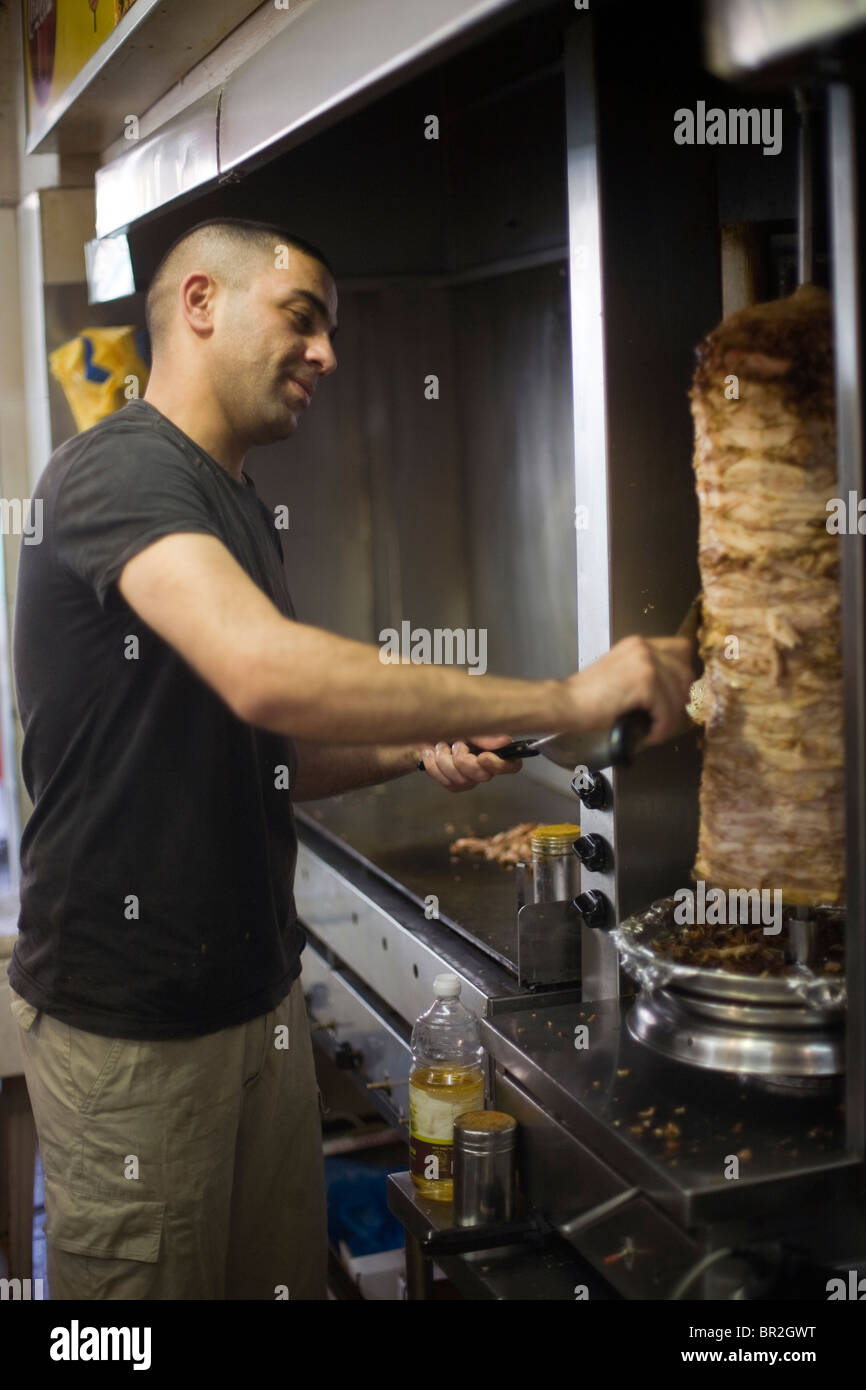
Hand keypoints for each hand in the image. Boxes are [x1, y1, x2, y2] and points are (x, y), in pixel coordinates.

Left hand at [417, 734, 522, 791]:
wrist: (424, 728)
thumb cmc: (449, 724)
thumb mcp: (467, 725)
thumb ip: (484, 736)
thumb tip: (505, 741)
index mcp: (495, 750)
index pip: (511, 765)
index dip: (498, 765)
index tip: (482, 756)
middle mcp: (486, 767)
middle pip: (482, 776)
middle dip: (463, 760)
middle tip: (455, 744)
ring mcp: (470, 778)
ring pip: (461, 780)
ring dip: (445, 759)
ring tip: (441, 745)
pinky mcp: (453, 784)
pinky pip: (446, 782)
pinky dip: (434, 765)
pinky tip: (432, 753)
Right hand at [561, 636, 695, 746]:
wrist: (567, 703)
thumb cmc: (587, 696)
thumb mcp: (620, 673)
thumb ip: (644, 673)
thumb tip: (674, 692)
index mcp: (638, 644)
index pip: (681, 649)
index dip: (683, 673)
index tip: (675, 694)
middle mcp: (644, 648)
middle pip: (685, 673)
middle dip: (679, 700)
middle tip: (666, 719)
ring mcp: (645, 663)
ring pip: (678, 695)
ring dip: (670, 719)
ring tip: (655, 731)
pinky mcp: (644, 682)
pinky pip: (666, 710)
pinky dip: (661, 728)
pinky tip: (649, 735)